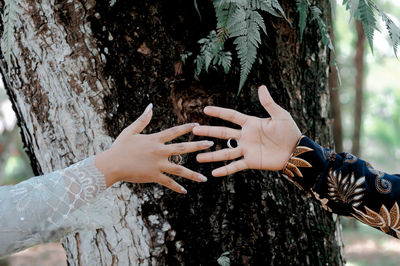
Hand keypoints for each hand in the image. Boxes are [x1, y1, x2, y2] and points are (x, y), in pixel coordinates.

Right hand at [95, 104, 212, 192]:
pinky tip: (185, 191)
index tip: (197, 126)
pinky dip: (176, 187)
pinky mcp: (154, 176)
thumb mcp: (131, 131)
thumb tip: (151, 106)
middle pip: (183, 148)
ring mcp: (158, 165)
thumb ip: (143, 119)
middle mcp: (159, 151)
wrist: (112, 164)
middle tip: (211, 144)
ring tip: (204, 178)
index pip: (174, 132)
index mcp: (155, 139)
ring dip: (193, 174)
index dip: (186, 128)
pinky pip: (168, 182)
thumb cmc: (120, 147)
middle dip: (198, 146)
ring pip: (179, 170)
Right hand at [193, 85, 301, 176]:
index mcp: (250, 124)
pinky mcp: (251, 162)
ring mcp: (247, 150)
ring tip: (197, 156)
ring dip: (212, 155)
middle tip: (194, 131)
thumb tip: (261, 87)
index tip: (205, 110)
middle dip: (209, 132)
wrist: (297, 151)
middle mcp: (245, 136)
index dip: (219, 112)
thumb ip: (269, 103)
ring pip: (225, 152)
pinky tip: (213, 173)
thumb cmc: (290, 131)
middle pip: (223, 133)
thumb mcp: (280, 115)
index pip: (231, 116)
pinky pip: (235, 166)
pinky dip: (225, 170)